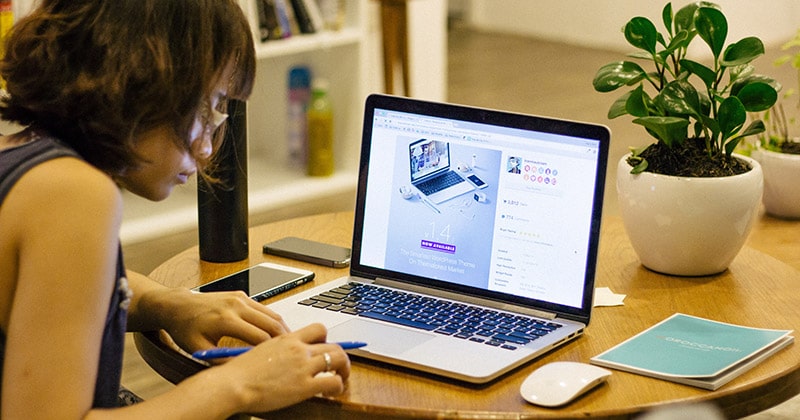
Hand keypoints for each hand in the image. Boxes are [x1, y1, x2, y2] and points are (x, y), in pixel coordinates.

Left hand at [158, 289, 290, 351]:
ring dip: (282, 328)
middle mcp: (236, 305)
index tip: (277, 361)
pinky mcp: (242, 295)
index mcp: (226, 320)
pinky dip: (273, 320)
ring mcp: (240, 298)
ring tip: (287, 343)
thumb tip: (243, 369)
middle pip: (271, 323)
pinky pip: (264, 308)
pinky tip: (275, 332)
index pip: (260, 337)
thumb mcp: (200, 349)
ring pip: (271, 314)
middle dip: (284, 339)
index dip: (271, 351)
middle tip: (292, 352)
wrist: (179, 305)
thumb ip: (222, 360)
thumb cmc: (186, 327)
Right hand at [218, 323, 350, 412]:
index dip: (326, 339)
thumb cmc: (239, 372)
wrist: (233, 384)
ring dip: (344, 370)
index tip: (325, 348)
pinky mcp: (305, 385)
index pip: (318, 329)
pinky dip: (338, 386)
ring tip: (340, 379)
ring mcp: (303, 366)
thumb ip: (277, 349)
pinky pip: (334, 381)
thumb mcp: (260, 350)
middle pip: (333, 345)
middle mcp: (299, 349)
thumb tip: (282, 356)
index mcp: (287, 339)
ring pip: (339, 359)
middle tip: (338, 367)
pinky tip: (331, 393)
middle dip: (340, 356)